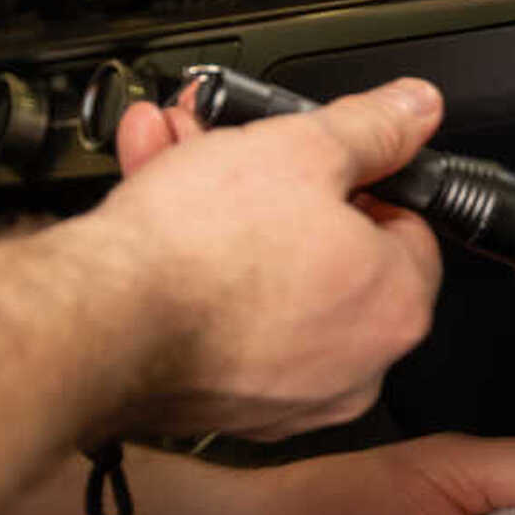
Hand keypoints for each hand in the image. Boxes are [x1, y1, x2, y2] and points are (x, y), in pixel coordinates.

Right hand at [90, 76, 446, 440]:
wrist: (101, 322)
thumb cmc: (203, 252)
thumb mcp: (304, 149)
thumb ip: (370, 128)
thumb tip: (413, 111)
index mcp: (395, 307)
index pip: (403, 227)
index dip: (356, 177)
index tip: (318, 156)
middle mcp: (352, 367)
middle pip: (320, 248)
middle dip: (266, 180)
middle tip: (232, 143)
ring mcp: (285, 394)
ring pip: (261, 277)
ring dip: (217, 206)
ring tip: (175, 154)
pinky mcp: (221, 403)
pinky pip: (220, 317)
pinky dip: (192, 265)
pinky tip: (155, 209)